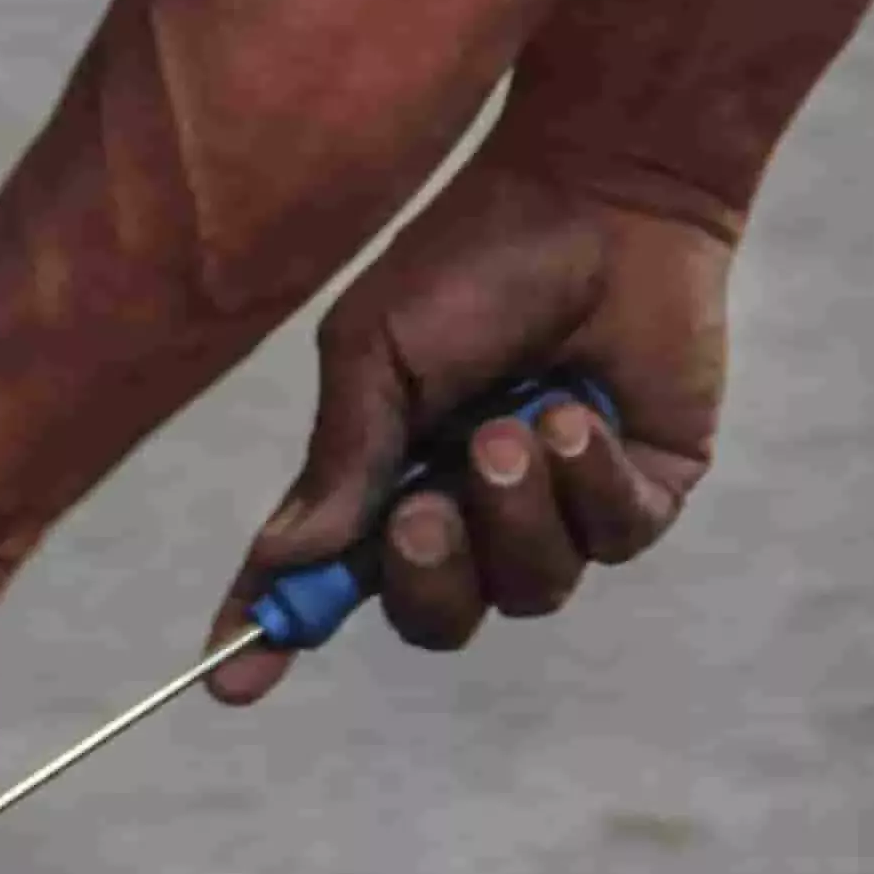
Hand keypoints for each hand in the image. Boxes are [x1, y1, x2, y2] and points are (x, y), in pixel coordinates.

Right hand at [210, 142, 725, 700]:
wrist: (605, 192)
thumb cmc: (476, 258)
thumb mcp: (375, 352)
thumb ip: (342, 458)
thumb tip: (287, 558)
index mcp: (389, 477)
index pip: (326, 576)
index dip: (277, 628)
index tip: (231, 681)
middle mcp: (471, 509)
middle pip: (436, 617)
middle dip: (427, 575)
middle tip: (425, 506)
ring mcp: (560, 509)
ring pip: (532, 588)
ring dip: (517, 512)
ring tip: (522, 421)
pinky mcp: (642, 493)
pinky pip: (614, 540)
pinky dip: (590, 481)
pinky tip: (578, 411)